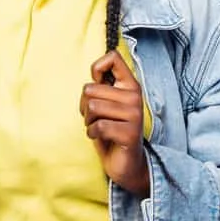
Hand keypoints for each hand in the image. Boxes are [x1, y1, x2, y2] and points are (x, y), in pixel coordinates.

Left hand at [80, 49, 150, 196]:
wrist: (127, 163)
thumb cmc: (112, 129)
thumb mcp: (107, 103)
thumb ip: (103, 86)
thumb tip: (95, 72)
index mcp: (130, 85)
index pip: (113, 57)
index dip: (96, 69)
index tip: (98, 85)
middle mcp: (135, 97)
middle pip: (90, 88)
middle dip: (84, 106)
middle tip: (96, 118)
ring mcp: (134, 115)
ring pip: (92, 106)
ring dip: (88, 120)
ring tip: (99, 127)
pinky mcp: (130, 133)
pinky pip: (98, 125)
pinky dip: (92, 133)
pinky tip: (101, 137)